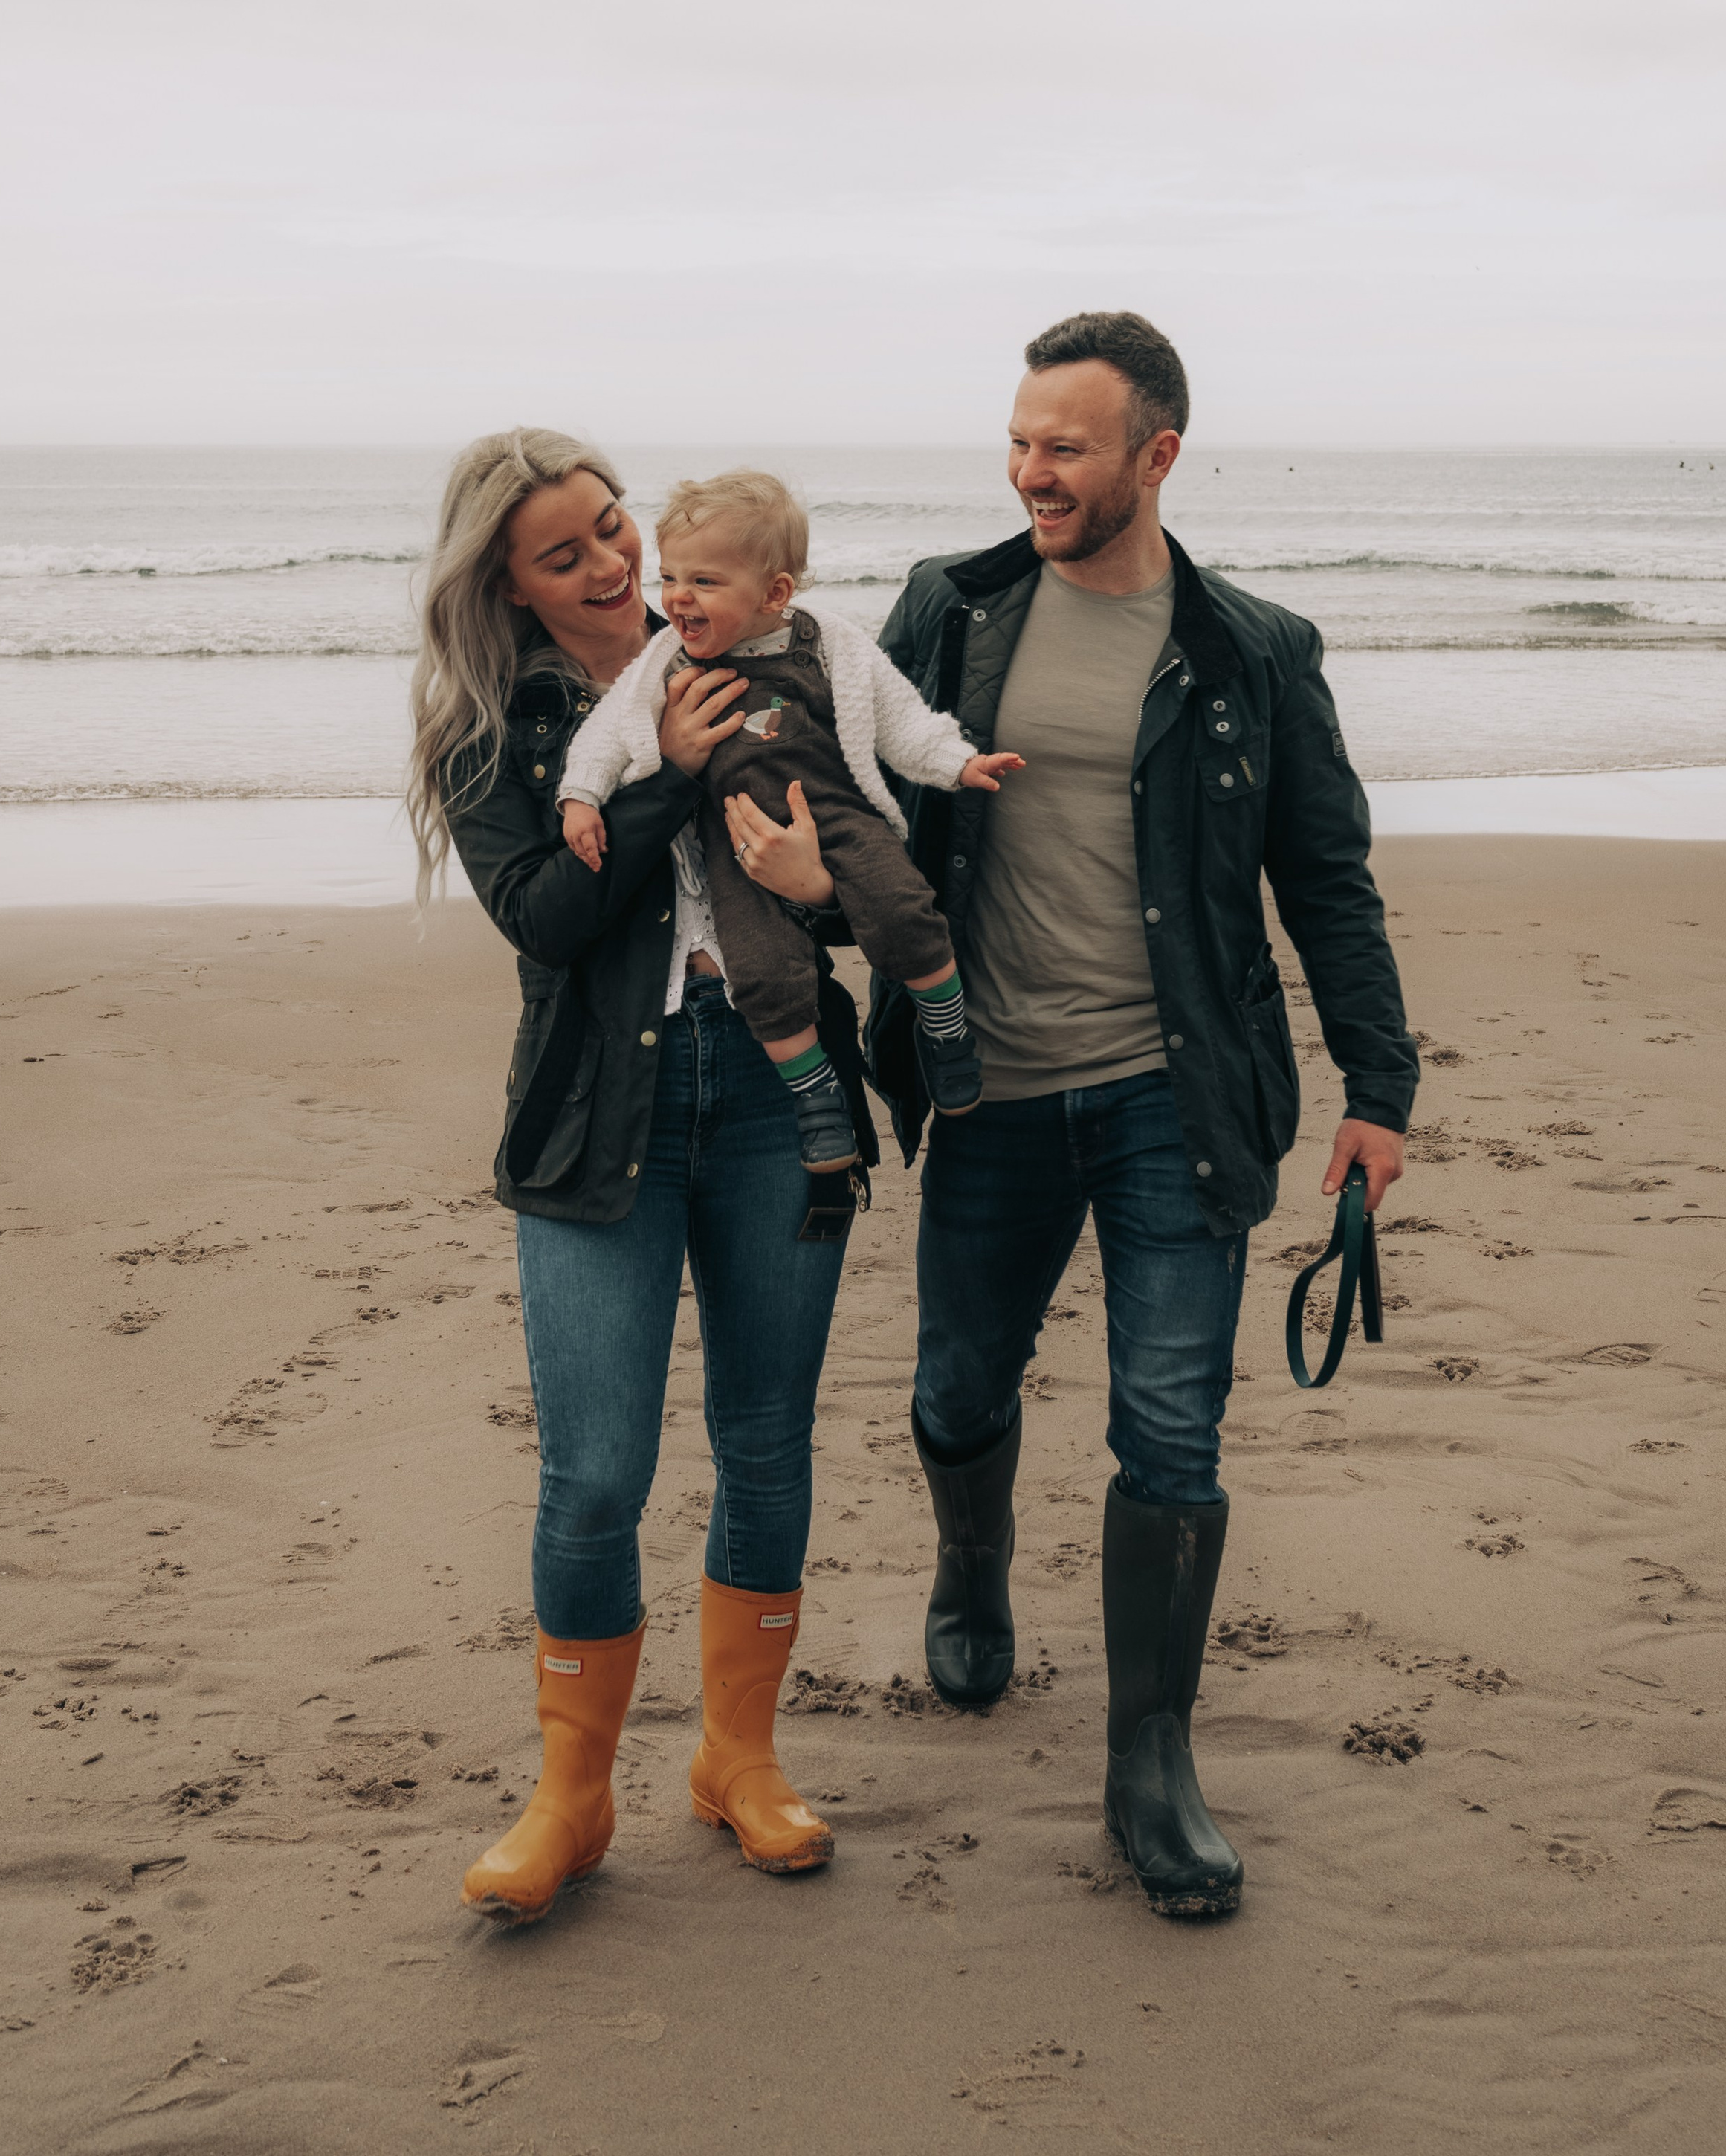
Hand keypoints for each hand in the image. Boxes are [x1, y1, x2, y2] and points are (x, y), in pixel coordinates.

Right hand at [561, 799, 606, 871]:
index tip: (599, 865)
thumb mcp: (600, 824)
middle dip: (590, 861)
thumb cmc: (590, 814)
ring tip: (592, 864)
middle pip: (583, 853)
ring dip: (585, 859)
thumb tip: (603, 851)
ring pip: (578, 852)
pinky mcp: (566, 836)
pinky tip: (585, 856)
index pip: (590, 849)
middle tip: (597, 868)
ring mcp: (570, 836)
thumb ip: (601, 838)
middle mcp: (576, 835)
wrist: (576, 805)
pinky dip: (579, 853)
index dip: (595, 858)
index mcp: (586, 831)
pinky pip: (573, 848)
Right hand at [659, 665, 748, 777]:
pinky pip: (721, 731)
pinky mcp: (701, 745)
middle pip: (699, 688)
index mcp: (670, 708)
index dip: (692, 672)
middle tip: (733, 672)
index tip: (706, 668)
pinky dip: (733, 722)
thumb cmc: (672, 743)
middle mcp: (679, 716)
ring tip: (744, 684)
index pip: (677, 683)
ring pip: (713, 705)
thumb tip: (697, 682)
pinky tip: (742, 716)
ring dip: (731, 691)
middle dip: (718, 676)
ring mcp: (691, 730)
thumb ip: (678, 704)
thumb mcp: (667, 720)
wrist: (667, 771)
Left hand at [722, 781, 836, 906]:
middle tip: (728, 800)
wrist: (807, 886)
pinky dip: (735, 841)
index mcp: (773, 835)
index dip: (743, 802)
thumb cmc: (809, 855)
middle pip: (739, 823)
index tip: (740, 795)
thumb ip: (798, 804)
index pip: (750, 813)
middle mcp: (760, 849)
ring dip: (730, 824)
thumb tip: (795, 783)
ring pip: (736, 838)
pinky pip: (738, 853)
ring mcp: (754, 862)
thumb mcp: (808, 827)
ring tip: (728, 814)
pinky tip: (734, 833)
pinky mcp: (751, 872)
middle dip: (732, 809)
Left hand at [959, 751, 1025, 790]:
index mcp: (987, 762)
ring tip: (1018, 767)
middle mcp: (988, 762)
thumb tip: (997, 787)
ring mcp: (986, 765)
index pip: (1001, 758)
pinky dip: (1001, 769)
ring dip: (1009, 764)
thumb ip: (987, 783)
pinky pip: (995, 767)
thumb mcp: (976, 780)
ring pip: (1000, 763)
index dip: (1009, 758)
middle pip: (1003, 760)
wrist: (956, 771)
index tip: (1018, 757)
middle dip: (1013, 761)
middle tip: (1023, 763)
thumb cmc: (965, 773)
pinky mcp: (984, 769)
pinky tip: (1003, 773)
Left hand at [1322, 1118, 1404, 1210]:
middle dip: (1355, 1189)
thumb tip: (1328, 1192)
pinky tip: (1363, 1158)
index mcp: (1383, 1169)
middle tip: (1345, 1170)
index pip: (1371, 1201)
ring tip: (1355, 1159)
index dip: (1354, 1204)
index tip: (1340, 1201)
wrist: (1381, 1107)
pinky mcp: (1394, 1166)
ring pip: (1374, 1186)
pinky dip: (1367, 1173)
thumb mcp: (1344, 1146)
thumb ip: (1336, 1171)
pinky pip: (1378, 1178)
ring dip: (1360, 1180)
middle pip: (1371, 1195)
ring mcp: (1396, 1170)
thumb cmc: (1363, 1124)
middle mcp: (1394, 1173)